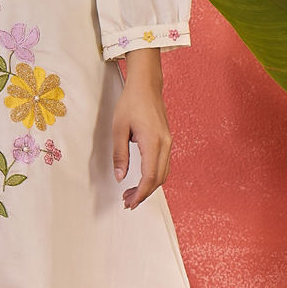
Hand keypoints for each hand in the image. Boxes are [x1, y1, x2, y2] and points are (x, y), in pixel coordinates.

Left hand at [112, 59, 171, 209]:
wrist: (146, 85)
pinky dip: (153, 176)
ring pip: (162, 173)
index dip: (140, 193)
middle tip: (127, 202)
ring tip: (131, 193)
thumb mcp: (118, 129)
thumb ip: (120, 155)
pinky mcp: (166, 140)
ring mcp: (168, 142)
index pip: (149, 177)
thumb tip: (120, 176)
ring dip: (149, 186)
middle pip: (158, 179)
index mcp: (153, 142)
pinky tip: (141, 179)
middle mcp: (165, 144)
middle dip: (144, 194)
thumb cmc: (131, 103)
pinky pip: (163, 164)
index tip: (129, 202)